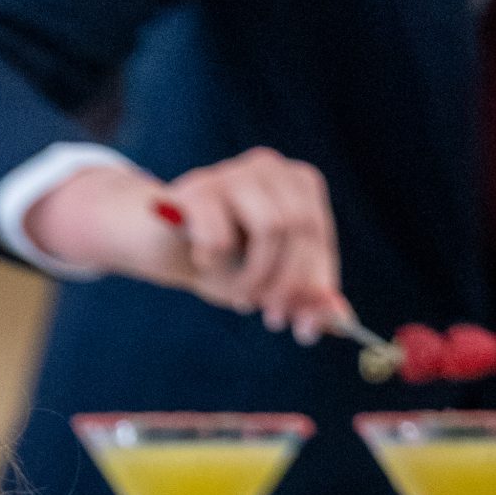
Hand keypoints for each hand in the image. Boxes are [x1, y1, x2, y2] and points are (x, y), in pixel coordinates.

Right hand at [24, 150, 348, 338]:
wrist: (156, 243)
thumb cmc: (220, 262)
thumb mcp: (266, 285)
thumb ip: (304, 301)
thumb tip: (339, 321)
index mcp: (297, 184)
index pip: (319, 235)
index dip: (316, 284)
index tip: (305, 328)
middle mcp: (270, 167)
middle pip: (300, 228)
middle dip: (288, 284)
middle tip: (271, 318)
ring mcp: (232, 172)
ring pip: (271, 227)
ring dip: (255, 276)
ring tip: (237, 297)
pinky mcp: (197, 189)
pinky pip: (221, 234)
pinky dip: (215, 261)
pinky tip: (202, 264)